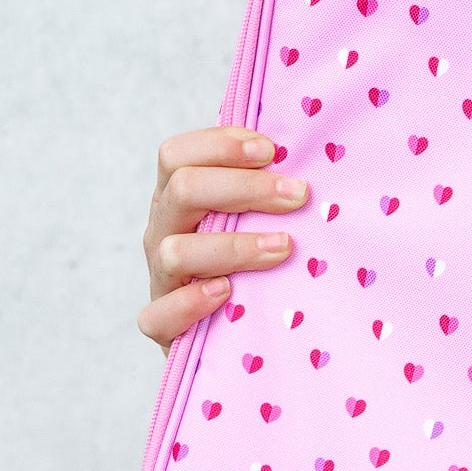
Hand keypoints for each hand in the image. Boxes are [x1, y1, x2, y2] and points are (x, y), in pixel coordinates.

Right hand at [139, 127, 309, 350]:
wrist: (229, 325)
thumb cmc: (252, 252)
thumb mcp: (252, 211)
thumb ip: (266, 183)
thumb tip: (312, 151)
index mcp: (179, 194)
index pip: (177, 155)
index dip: (220, 145)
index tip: (271, 151)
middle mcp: (164, 229)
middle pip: (183, 190)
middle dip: (246, 187)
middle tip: (298, 196)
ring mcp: (160, 276)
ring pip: (176, 250)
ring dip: (233, 246)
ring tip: (283, 248)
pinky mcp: (162, 323)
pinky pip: (158, 315)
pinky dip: (191, 302)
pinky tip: (227, 292)